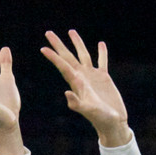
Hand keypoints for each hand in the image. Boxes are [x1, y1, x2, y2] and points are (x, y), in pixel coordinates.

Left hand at [41, 30, 130, 146]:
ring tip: (71, 31)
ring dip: (77, 44)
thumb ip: (77, 103)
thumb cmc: (100, 119)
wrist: (112, 124)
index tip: (43, 48)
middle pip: (68, 57)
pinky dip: (101, 53)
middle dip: (58, 45)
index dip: (53, 58)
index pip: (63, 67)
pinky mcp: (104, 78)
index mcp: (77, 84)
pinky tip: (100, 44)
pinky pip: (102, 62)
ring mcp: (93, 77)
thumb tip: (67, 93)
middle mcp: (82, 78)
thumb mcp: (89, 111)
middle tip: (48, 33)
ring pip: (83, 56)